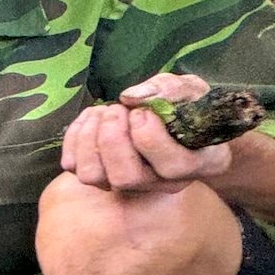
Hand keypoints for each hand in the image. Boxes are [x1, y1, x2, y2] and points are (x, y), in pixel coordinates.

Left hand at [61, 72, 232, 194]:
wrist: (173, 119)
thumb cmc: (188, 105)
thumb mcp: (191, 89)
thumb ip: (171, 89)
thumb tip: (131, 97)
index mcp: (200, 164)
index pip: (172, 166)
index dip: (150, 136)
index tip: (142, 112)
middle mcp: (164, 183)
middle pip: (126, 177)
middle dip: (113, 138)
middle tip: (117, 110)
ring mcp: (131, 186)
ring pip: (93, 176)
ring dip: (90, 138)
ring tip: (104, 112)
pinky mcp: (101, 178)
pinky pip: (73, 166)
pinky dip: (75, 137)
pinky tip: (92, 117)